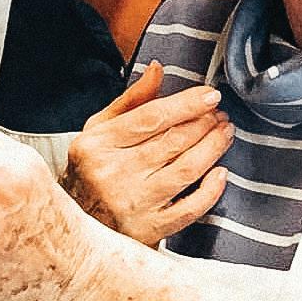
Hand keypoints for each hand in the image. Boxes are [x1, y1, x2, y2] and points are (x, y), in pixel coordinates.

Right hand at [61, 62, 232, 244]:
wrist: (77, 226)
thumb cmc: (90, 172)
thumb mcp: (99, 131)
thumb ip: (131, 100)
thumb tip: (158, 70)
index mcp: (98, 145)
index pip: (151, 117)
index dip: (186, 104)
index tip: (209, 95)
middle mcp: (113, 174)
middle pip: (172, 141)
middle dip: (204, 123)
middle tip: (219, 114)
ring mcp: (132, 204)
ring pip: (185, 170)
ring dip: (212, 148)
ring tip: (224, 133)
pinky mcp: (148, 230)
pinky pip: (189, 209)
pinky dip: (210, 190)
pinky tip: (221, 173)